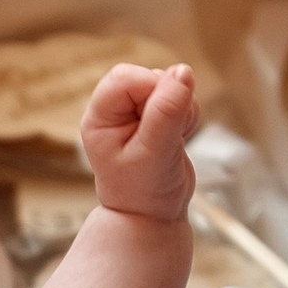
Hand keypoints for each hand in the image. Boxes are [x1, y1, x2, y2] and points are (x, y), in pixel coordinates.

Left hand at [80, 63, 197, 221]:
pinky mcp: (156, 116)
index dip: (152, 88)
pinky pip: (180, 97)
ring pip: (168, 84)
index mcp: (100, 117)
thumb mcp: (155, 152)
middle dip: (169, 100)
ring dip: (181, 109)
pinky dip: (187, 115)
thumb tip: (183, 70)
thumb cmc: (145, 191)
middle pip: (148, 76)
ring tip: (172, 142)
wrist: (153, 217)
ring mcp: (135, 112)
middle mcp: (114, 111)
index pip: (125, 77)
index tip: (165, 120)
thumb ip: (167, 112)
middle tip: (169, 135)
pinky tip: (178, 140)